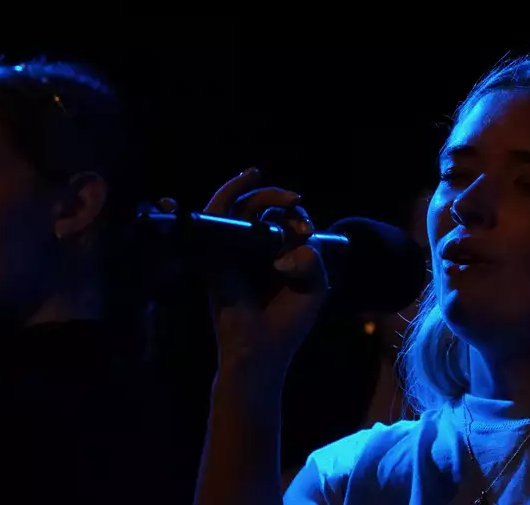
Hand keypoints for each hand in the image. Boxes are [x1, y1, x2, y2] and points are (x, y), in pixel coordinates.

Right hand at [202, 168, 328, 379]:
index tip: (306, 231)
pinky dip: (226, 193)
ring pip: (238, 206)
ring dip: (255, 192)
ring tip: (271, 186)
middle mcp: (254, 249)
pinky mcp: (216, 254)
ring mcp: (233, 250)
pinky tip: (246, 179)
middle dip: (277, 197)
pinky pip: (215, 216)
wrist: (262, 351)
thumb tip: (290, 247)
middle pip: (260, 207)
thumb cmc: (288, 322)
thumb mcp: (314, 286)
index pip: (284, 219)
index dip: (297, 216)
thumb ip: (313, 259)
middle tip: (293, 200)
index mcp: (277, 254)